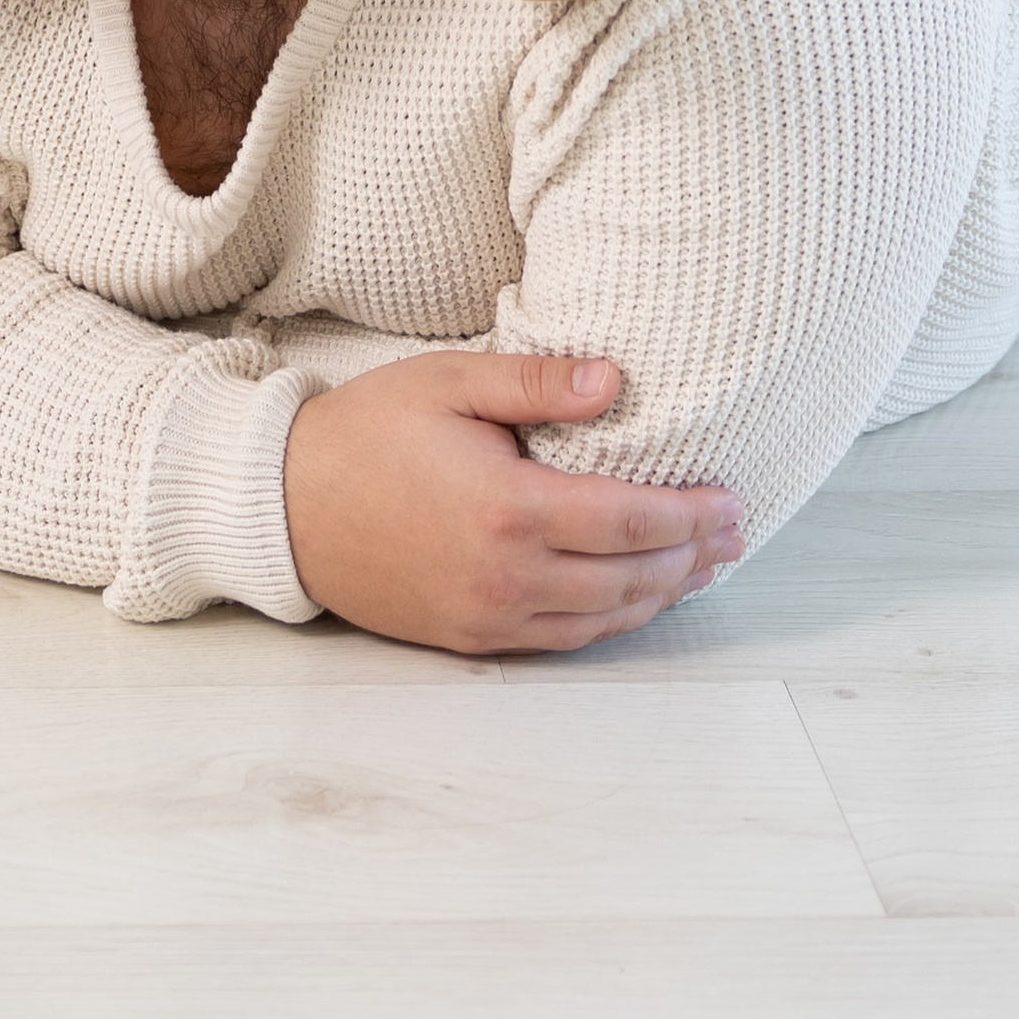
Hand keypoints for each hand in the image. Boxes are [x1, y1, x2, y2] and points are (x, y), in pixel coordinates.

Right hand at [281, 350, 743, 654]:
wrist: (284, 504)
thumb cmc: (367, 432)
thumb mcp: (449, 382)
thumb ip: (536, 383)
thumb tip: (615, 380)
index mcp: (509, 509)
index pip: (628, 522)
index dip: (689, 515)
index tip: (729, 499)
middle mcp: (507, 577)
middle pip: (628, 579)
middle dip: (691, 557)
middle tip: (734, 536)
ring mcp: (489, 616)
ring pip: (602, 618)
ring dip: (660, 595)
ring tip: (701, 569)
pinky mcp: (472, 638)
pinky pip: (562, 638)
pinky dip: (610, 620)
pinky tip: (632, 599)